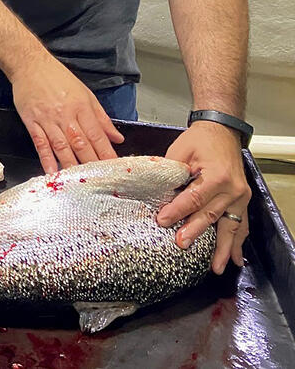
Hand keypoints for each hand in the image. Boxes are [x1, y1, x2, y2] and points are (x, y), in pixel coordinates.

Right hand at [9, 52, 123, 174]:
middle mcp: (66, 115)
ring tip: (78, 182)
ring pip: (61, 146)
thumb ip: (101, 118)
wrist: (30, 65)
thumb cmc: (58, 78)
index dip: (106, 153)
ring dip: (70, 165)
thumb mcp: (86, 94)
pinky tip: (52, 172)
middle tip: (101, 181)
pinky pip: (40, 143)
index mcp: (82, 107)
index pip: (97, 135)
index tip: (115, 168)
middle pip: (81, 144)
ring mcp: (47, 119)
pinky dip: (46, 159)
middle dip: (92, 163)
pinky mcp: (31, 122)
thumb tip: (116, 137)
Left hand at [156, 120, 250, 272]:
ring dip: (222, 248)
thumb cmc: (199, 141)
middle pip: (211, 214)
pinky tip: (234, 258)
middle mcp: (232, 189)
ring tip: (215, 267)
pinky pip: (241, 225)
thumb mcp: (180, 151)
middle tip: (182, 245)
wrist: (222, 132)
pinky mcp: (243, 201)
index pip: (194, 198)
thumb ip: (171, 174)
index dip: (177, 210)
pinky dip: (237, 242)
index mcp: (216, 175)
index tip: (162, 221)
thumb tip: (159, 196)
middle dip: (195, 231)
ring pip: (230, 226)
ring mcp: (241, 197)